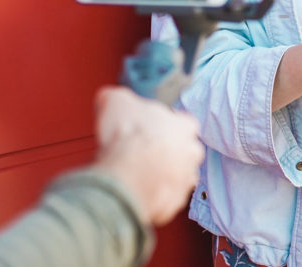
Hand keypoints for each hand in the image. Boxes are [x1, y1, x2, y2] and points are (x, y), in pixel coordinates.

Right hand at [91, 86, 204, 224]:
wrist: (126, 175)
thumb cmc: (128, 137)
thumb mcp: (116, 101)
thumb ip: (117, 97)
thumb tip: (109, 97)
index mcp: (185, 126)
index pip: (182, 123)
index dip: (161, 126)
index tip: (146, 130)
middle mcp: (192, 153)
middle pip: (182, 151)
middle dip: (165, 153)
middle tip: (141, 155)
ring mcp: (185, 180)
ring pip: (175, 177)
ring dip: (160, 176)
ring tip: (136, 175)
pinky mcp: (174, 203)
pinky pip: (164, 200)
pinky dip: (152, 197)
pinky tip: (135, 191)